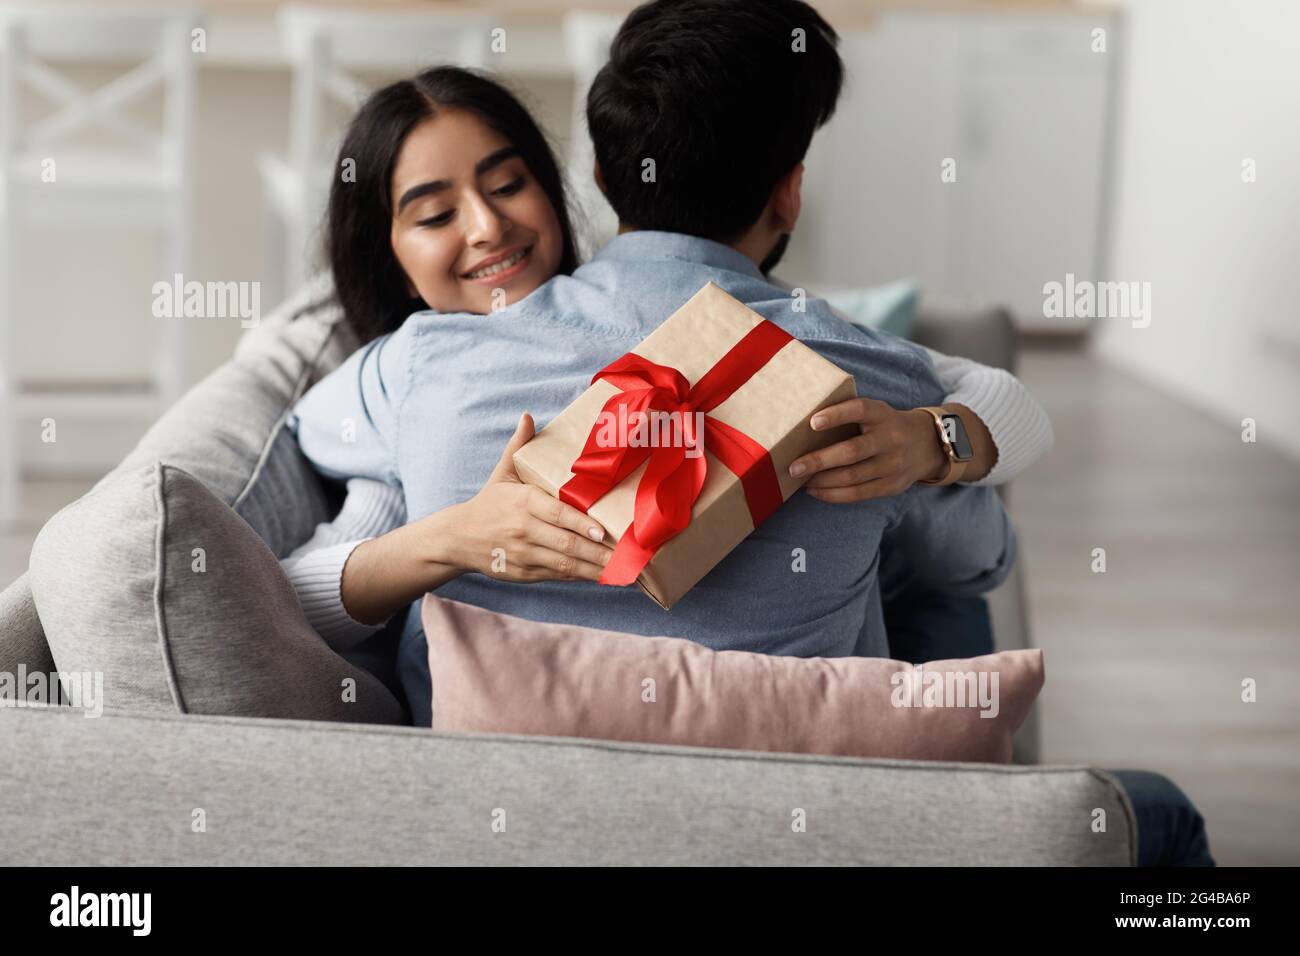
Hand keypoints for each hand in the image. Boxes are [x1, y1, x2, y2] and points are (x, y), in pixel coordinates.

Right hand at [439, 412, 615, 581]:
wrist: (458, 538)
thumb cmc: (490, 503)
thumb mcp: (502, 473)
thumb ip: (518, 446)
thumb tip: (528, 416)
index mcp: (523, 502)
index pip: (557, 515)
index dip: (581, 525)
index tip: (603, 532)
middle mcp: (524, 530)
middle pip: (566, 544)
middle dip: (598, 552)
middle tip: (627, 554)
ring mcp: (524, 554)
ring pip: (565, 564)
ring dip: (594, 568)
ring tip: (622, 567)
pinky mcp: (524, 572)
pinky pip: (557, 575)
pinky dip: (579, 576)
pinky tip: (600, 574)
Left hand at [788, 398, 946, 503]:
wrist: (926, 444)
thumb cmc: (884, 425)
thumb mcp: (875, 412)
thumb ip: (849, 416)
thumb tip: (801, 425)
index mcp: (882, 415)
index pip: (859, 410)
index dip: (836, 415)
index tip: (813, 422)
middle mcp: (891, 439)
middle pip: (852, 452)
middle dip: (819, 460)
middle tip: (794, 466)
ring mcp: (893, 465)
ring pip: (852, 477)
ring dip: (822, 481)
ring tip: (800, 479)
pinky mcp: (892, 486)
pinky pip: (857, 494)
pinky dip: (832, 494)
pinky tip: (815, 491)